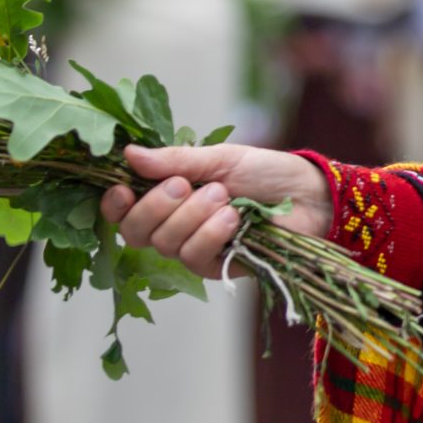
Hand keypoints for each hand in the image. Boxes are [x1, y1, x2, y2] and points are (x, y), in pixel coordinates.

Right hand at [100, 142, 331, 279]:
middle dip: (156, 205)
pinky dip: (211, 233)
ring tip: (224, 196)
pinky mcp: (216, 266)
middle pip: (135, 231)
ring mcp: (193, 248)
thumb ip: (174, 161)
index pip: (122, 210)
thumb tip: (129, 155)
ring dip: (192, 216)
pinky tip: (234, 218)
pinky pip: (195, 257)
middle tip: (186, 185)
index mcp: (167, 194)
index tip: (122, 189)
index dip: (114, 204)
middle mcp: (173, 224)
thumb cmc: (264, 172)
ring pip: (165, 244)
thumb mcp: (218, 158)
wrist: (308, 195)